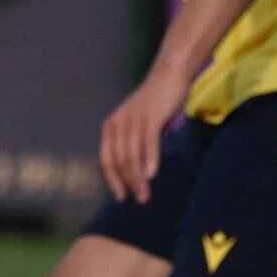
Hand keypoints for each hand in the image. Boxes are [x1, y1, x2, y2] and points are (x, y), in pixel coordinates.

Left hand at [99, 61, 191, 203]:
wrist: (168, 76)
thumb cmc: (155, 104)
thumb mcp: (138, 125)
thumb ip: (134, 144)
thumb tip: (137, 173)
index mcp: (111, 128)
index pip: (107, 160)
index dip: (113, 180)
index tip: (121, 197)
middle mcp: (118, 124)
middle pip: (119, 161)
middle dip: (128, 184)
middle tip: (140, 200)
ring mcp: (133, 120)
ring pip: (132, 155)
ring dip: (139, 178)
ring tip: (146, 195)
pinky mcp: (150, 117)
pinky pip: (148, 142)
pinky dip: (150, 159)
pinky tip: (152, 175)